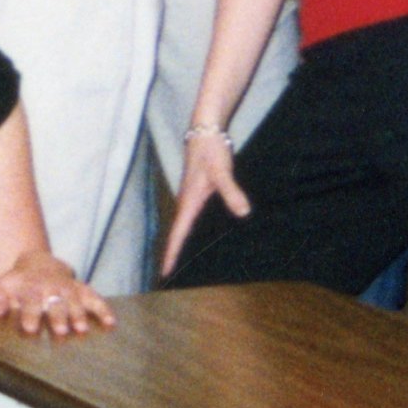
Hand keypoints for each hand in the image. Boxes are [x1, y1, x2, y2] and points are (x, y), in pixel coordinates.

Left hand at [0, 254, 114, 340]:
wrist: (37, 264)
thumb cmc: (19, 283)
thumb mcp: (4, 287)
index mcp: (32, 289)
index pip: (31, 302)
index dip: (31, 315)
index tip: (31, 328)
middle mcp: (52, 289)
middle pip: (56, 304)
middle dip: (58, 317)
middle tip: (60, 330)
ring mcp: (69, 289)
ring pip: (76, 302)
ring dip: (79, 315)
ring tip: (82, 329)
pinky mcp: (83, 291)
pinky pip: (96, 299)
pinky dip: (104, 310)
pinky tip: (111, 322)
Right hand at [160, 124, 253, 275]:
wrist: (206, 130)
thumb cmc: (211, 150)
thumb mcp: (221, 170)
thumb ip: (231, 191)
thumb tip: (243, 212)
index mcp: (188, 201)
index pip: (177, 233)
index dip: (171, 253)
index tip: (165, 273)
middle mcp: (186, 202)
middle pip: (177, 234)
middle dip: (173, 254)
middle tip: (169, 277)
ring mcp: (191, 198)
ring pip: (184, 226)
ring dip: (181, 243)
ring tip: (180, 264)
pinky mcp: (198, 193)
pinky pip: (192, 219)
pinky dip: (191, 231)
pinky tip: (203, 238)